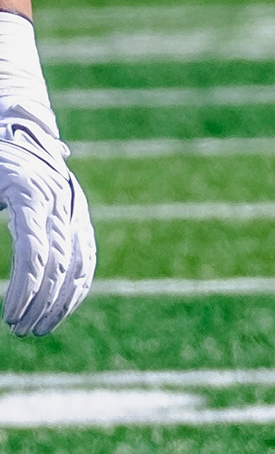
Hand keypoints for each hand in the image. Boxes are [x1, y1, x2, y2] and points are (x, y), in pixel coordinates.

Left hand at [0, 114, 95, 336]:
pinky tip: (60, 309)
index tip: (9, 316)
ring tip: (38, 329)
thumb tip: (15, 264)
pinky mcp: (78, 215)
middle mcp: (60, 200)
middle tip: (19, 330)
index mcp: (30, 192)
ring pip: (80, 262)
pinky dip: (76, 286)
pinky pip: (86, 256)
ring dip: (62, 301)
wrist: (13, 123)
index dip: (25, 288)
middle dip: (42, 302)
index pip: (36, 251)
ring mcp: (74, 207)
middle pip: (61, 262)